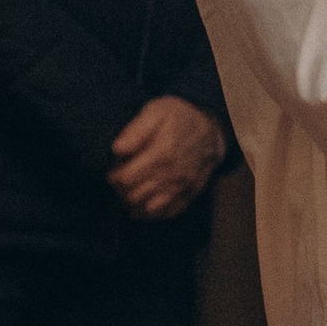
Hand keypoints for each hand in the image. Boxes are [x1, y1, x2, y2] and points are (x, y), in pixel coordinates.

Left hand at [109, 94, 222, 220]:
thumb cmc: (180, 118)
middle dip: (121, 190)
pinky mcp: (189, 196)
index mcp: (162, 154)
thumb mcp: (157, 111)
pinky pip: (166, 214)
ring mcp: (182, 188)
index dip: (114, 176)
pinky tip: (145, 200)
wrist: (212, 131)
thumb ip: (136, 130)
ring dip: (134, 203)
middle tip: (121, 179)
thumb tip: (117, 149)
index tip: (115, 169)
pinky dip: (152, 211)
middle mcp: (173, 175)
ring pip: (148, 210)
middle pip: (134, 197)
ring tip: (131, 189)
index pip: (126, 179)